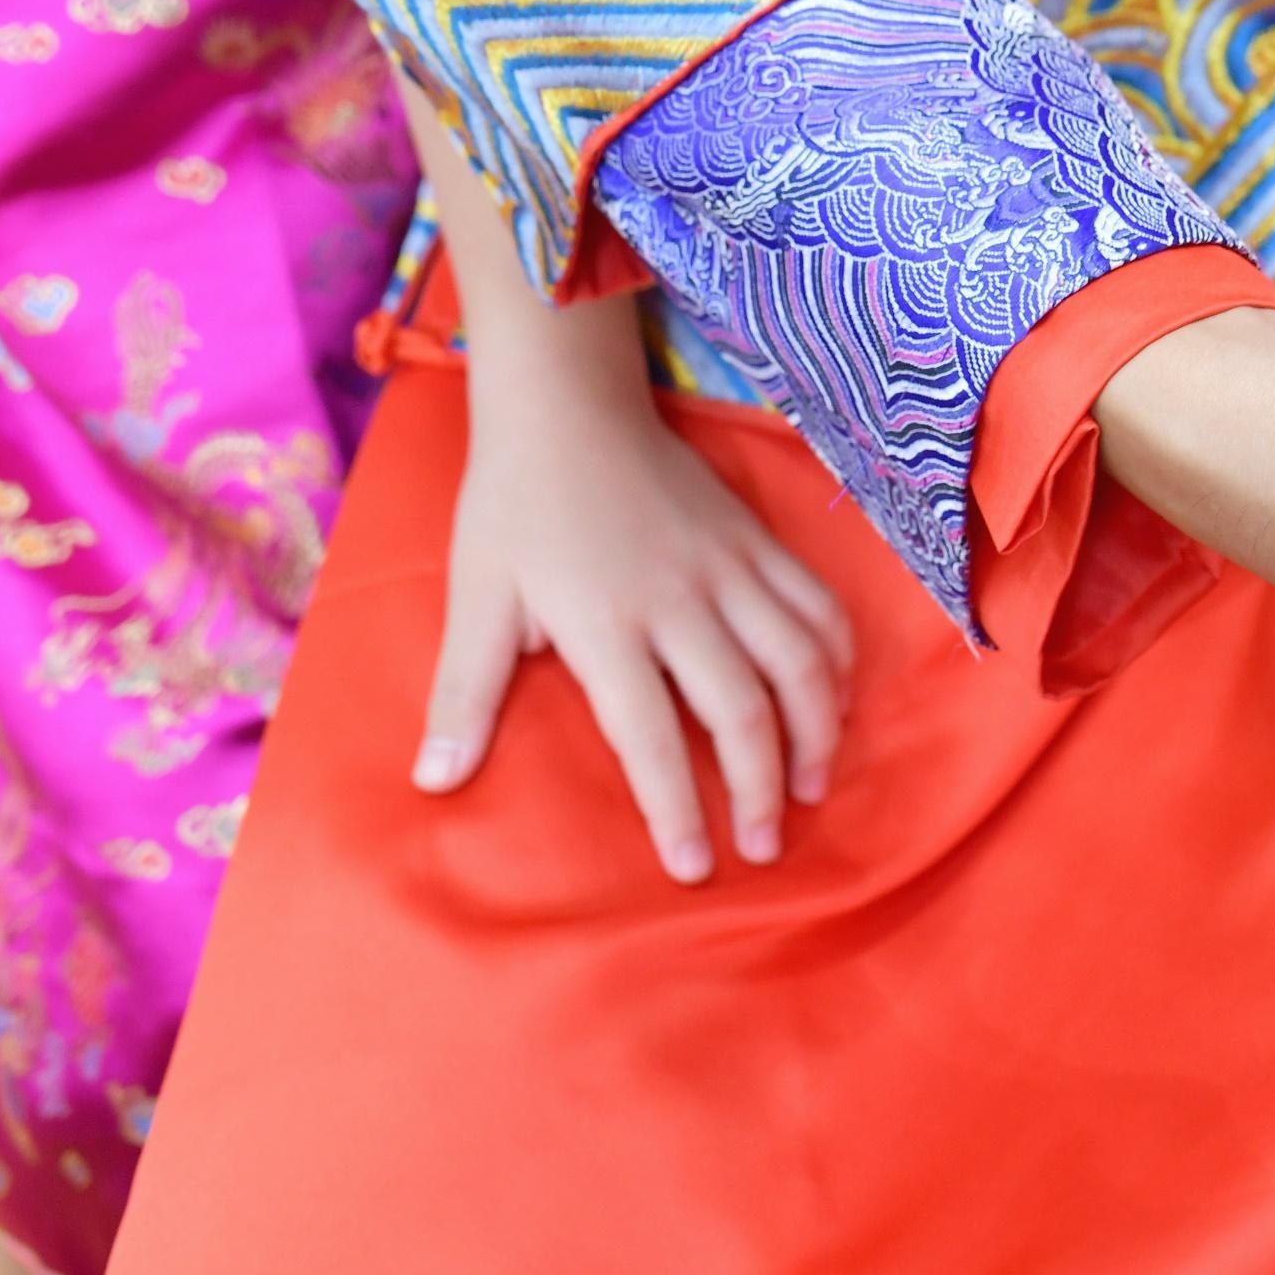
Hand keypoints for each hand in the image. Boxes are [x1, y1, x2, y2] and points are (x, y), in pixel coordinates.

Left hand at [416, 333, 854, 883]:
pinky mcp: (761, 541)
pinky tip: (836, 700)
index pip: (654, 735)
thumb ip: (463, 694)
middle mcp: (681, 600)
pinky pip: (820, 607)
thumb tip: (434, 782)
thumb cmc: (514, 509)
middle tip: (767, 846)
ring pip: (802, 660)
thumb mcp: (476, 600)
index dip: (679, 807)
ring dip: (817, 730)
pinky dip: (839, 660)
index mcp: (606, 624)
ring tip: (814, 786)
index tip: (698, 866)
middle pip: (745, 708)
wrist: (569, 408)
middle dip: (763, 787)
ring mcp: (732, 567)